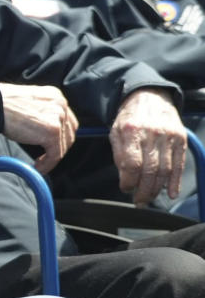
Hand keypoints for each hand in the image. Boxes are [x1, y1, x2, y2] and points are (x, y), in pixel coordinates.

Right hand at [0, 83, 77, 172]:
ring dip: (52, 157)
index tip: (50, 145)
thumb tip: (42, 129)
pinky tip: (37, 166)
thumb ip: (40, 112)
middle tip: (45, 156)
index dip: (60, 136)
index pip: (67, 120)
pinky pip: (55, 155)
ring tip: (39, 163)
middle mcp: (60, 105)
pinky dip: (47, 164)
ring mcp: (58, 118)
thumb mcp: (27, 103)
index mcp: (55, 96)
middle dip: (58, 147)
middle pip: (68, 133)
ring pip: (63, 146)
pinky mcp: (52, 132)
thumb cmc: (2, 104)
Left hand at [109, 88, 185, 204]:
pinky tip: (171, 193)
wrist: (149, 97)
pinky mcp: (181, 139)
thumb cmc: (129, 117)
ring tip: (148, 197)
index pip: (132, 163)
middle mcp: (152, 133)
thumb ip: (119, 154)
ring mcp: (169, 136)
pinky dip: (175, 181)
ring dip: (157, 188)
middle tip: (138, 201)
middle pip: (150, 170)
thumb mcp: (116, 131)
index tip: (125, 188)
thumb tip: (125, 178)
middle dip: (143, 190)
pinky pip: (179, 164)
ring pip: (165, 170)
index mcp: (132, 130)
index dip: (129, 181)